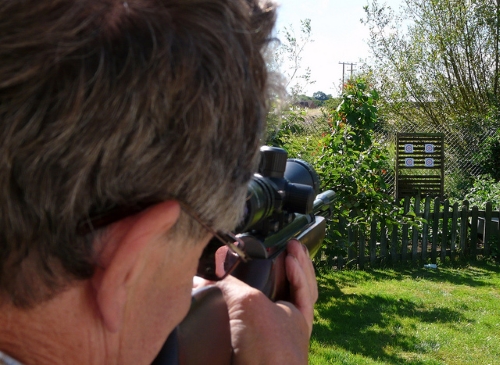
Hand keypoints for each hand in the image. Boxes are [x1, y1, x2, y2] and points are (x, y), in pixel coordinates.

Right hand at [216, 239, 317, 364]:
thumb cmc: (268, 351)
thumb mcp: (248, 306)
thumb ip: (228, 287)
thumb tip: (203, 279)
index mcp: (299, 313)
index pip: (305, 280)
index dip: (299, 260)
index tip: (291, 244)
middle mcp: (292, 328)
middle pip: (300, 294)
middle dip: (297, 271)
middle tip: (291, 252)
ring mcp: (278, 342)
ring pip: (283, 312)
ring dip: (282, 290)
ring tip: (274, 275)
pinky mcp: (259, 355)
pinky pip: (262, 328)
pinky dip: (257, 313)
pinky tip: (245, 311)